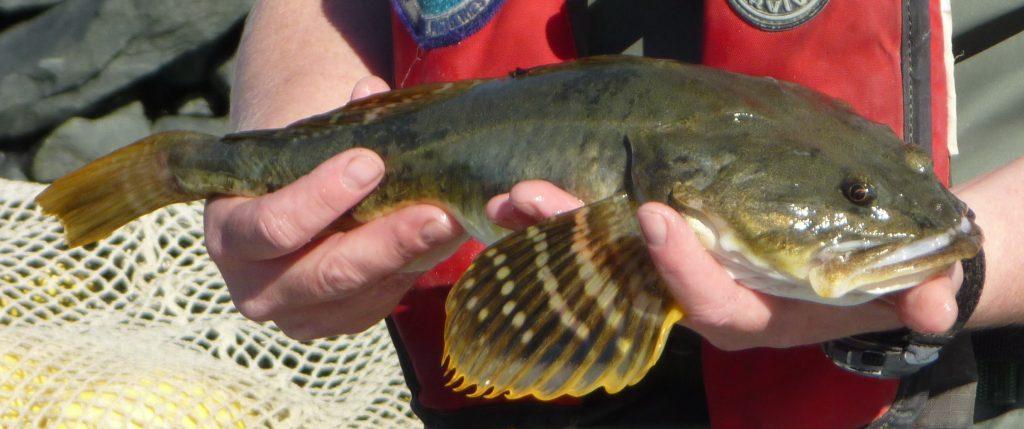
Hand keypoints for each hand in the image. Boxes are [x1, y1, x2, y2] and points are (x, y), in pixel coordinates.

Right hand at [206, 77, 464, 339]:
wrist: (289, 205)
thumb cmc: (294, 167)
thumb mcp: (302, 143)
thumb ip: (335, 120)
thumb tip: (370, 90)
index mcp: (230, 233)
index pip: (273, 226)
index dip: (322, 197)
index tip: (370, 162)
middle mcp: (254, 286)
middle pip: (327, 272)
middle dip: (388, 241)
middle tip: (438, 212)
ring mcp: (295, 315)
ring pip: (361, 295)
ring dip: (412, 258)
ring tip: (453, 222)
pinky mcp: (335, 326)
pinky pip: (378, 305)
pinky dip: (411, 272)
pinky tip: (439, 242)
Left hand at [488, 181, 962, 350]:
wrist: (846, 263)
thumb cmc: (867, 271)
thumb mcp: (901, 283)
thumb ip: (917, 293)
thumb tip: (934, 308)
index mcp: (751, 313)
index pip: (709, 302)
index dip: (682, 265)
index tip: (657, 214)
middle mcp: (695, 301)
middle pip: (631, 281)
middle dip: (580, 239)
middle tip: (532, 198)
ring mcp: (667, 278)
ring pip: (603, 259)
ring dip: (554, 224)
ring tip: (509, 191)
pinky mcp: (653, 252)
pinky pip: (601, 238)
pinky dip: (566, 215)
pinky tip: (525, 192)